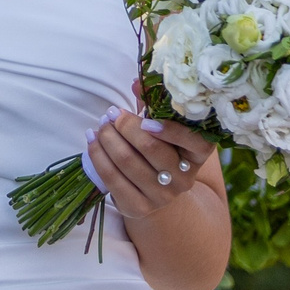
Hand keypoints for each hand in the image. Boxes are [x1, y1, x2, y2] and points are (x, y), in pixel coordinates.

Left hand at [86, 111, 215, 222]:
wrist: (156, 192)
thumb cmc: (160, 149)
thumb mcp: (163, 128)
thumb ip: (153, 105)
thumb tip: (136, 82)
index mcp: (197, 156)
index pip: (194, 142)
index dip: (170, 130)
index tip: (146, 120)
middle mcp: (184, 179)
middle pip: (150, 148)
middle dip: (125, 126)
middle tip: (111, 114)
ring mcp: (162, 196)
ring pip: (127, 161)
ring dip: (107, 138)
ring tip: (100, 125)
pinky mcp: (138, 207)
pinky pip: (111, 178)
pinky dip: (97, 155)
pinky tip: (92, 141)